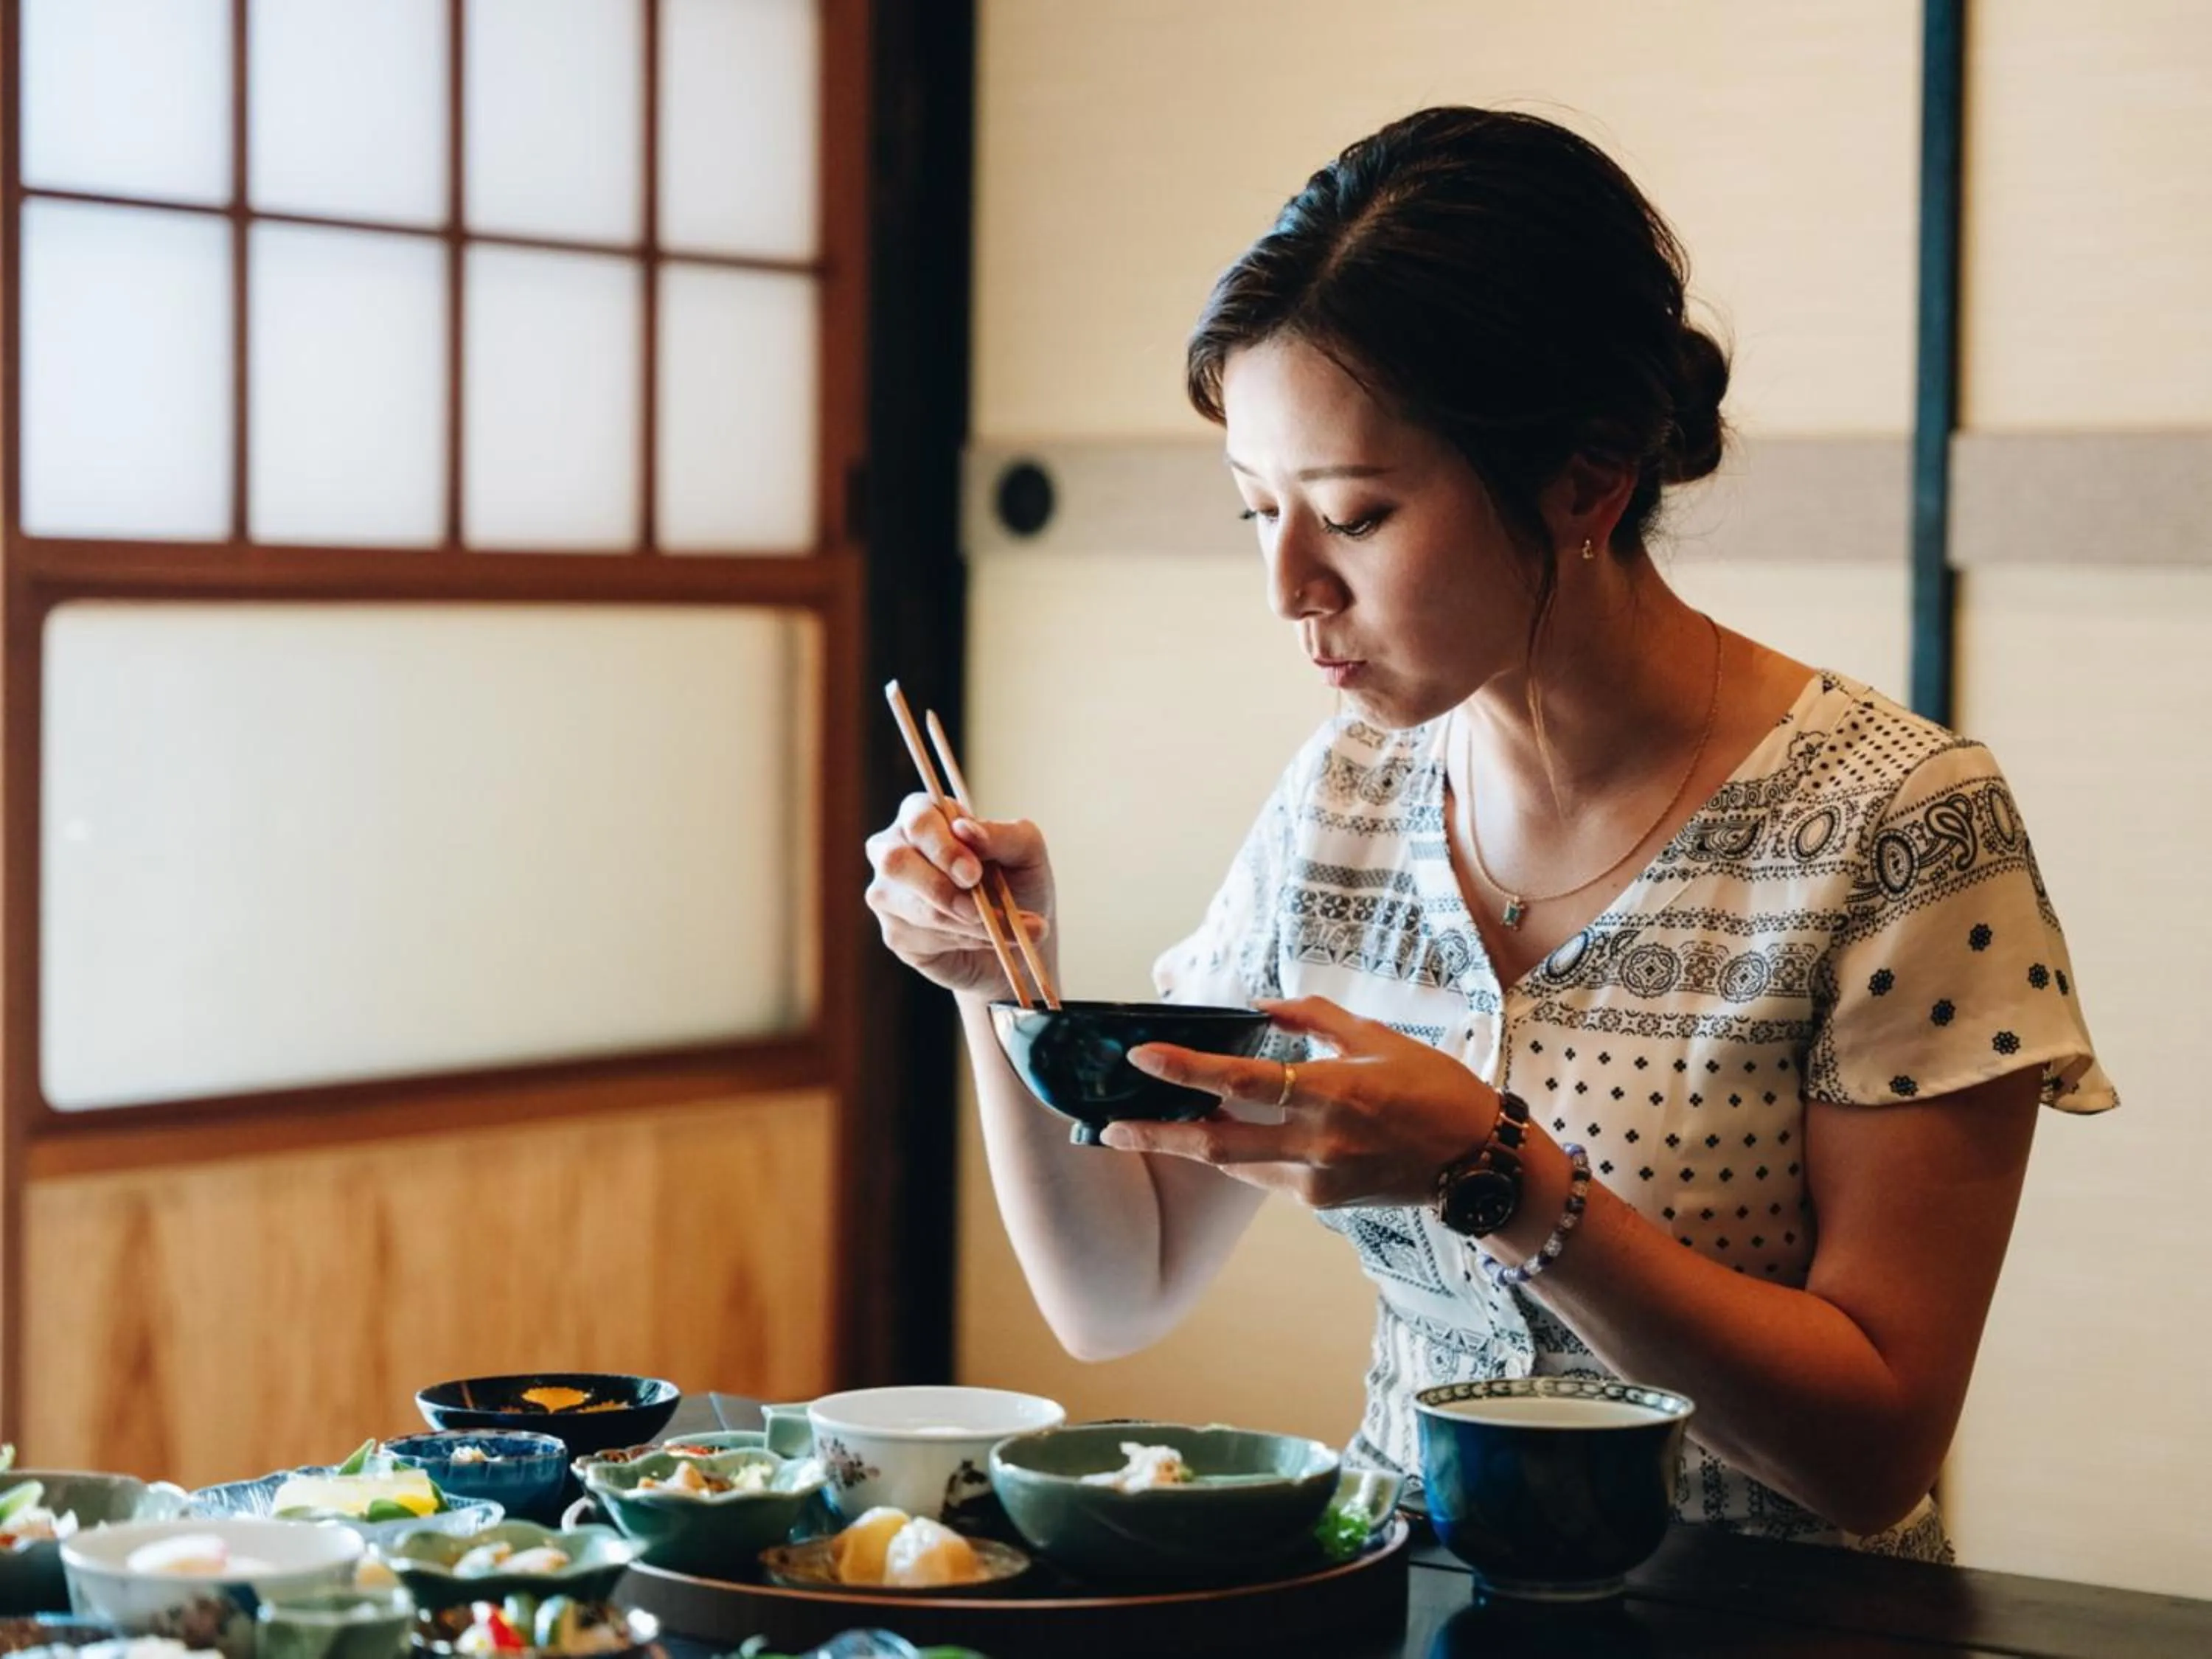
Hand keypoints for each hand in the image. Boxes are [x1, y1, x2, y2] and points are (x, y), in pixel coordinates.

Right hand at [864, 792, 1055, 997]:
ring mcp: (889, 894)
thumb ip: (1001, 835)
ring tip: (1003, 928)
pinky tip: (981, 939)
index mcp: (923, 817)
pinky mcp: (895, 933)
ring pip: (915, 908)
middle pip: (895, 862)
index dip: (943, 847)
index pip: (918, 820)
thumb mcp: (1026, 852)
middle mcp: (895, 850)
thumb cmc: (1019, 882)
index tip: (974, 873)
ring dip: (966, 923)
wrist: (1019, 938)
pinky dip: (963, 941)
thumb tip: (965, 828)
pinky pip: (922, 938)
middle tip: (976, 908)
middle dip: (940, 887)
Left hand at [1105, 996, 1500, 1207]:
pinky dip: (1234, 1155)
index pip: (1242, 1081)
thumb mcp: (1376, 1038)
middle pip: (1217, 1142)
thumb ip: (1314, 1019)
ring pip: (1233, 1165)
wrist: (1477, 1162)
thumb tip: (1261, 1006)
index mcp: (1331, 1092)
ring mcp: (1317, 1179)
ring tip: (1138, 1131)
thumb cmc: (1433, 1088)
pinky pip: (1263, 1175)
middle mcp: (1317, 1142)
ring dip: (1186, 1147)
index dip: (1186, 1069)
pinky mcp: (1321, 1201)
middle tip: (1106, 1129)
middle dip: (1156, 1135)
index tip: (1141, 1056)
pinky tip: (1209, 1136)